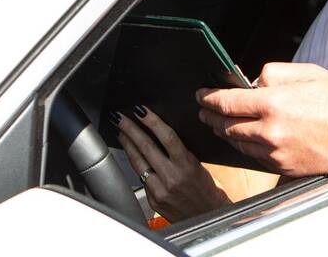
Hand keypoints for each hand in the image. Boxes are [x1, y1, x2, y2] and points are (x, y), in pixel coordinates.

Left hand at [114, 105, 229, 222]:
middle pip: (146, 147)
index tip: (141, 110)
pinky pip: (140, 177)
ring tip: (120, 132)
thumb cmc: (207, 190)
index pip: (166, 137)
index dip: (152, 121)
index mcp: (187, 165)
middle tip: (120, 117)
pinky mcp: (153, 199)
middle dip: (130, 129)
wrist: (207, 217)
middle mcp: (171, 177)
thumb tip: (163, 136)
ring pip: (138, 162)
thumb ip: (181, 153)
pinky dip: (134, 164)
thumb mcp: (199, 165)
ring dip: (127, 144)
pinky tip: (130, 155)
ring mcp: (160, 189)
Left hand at [197, 62, 327, 176]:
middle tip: (203, 111)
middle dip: (211, 117)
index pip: (228, 102)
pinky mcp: (285, 168)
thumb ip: (274, 73)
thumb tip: (253, 81)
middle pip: (227, 126)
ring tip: (219, 125)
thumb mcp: (308, 73)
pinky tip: (245, 139)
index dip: (208, 98)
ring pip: (239, 144)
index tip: (200, 95)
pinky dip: (246, 147)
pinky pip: (256, 157)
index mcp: (274, 103)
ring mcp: (277, 153)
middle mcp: (271, 131)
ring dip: (225, 133)